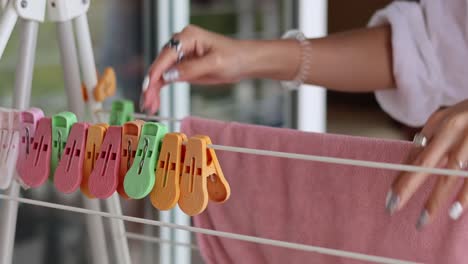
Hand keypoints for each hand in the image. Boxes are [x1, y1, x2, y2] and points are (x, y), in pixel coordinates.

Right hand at [142, 25, 248, 113]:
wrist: (244, 62)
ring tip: (150, 106)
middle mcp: (180, 44)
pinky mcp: (182, 67)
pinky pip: (166, 79)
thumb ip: (191, 69)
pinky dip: (160, 90)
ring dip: (153, 90)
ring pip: (160, 74)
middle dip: (151, 85)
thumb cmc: (234, 57)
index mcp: (187, 37)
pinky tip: (155, 101)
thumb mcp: (214, 63)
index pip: (166, 56)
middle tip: (148, 103)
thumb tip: (168, 76)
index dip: (155, 73)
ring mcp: (180, 56)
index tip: (148, 88)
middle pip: (159, 65)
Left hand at [386, 99, 467, 228]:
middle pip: (425, 163)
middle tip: (392, 208)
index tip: (389, 198)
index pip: (415, 154)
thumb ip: (430, 138)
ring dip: (435, 198)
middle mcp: (454, 130)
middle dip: (407, 186)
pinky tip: (455, 211)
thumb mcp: (448, 117)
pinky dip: (466, 195)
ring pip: (451, 174)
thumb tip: (407, 164)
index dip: (401, 176)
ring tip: (423, 219)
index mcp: (441, 123)